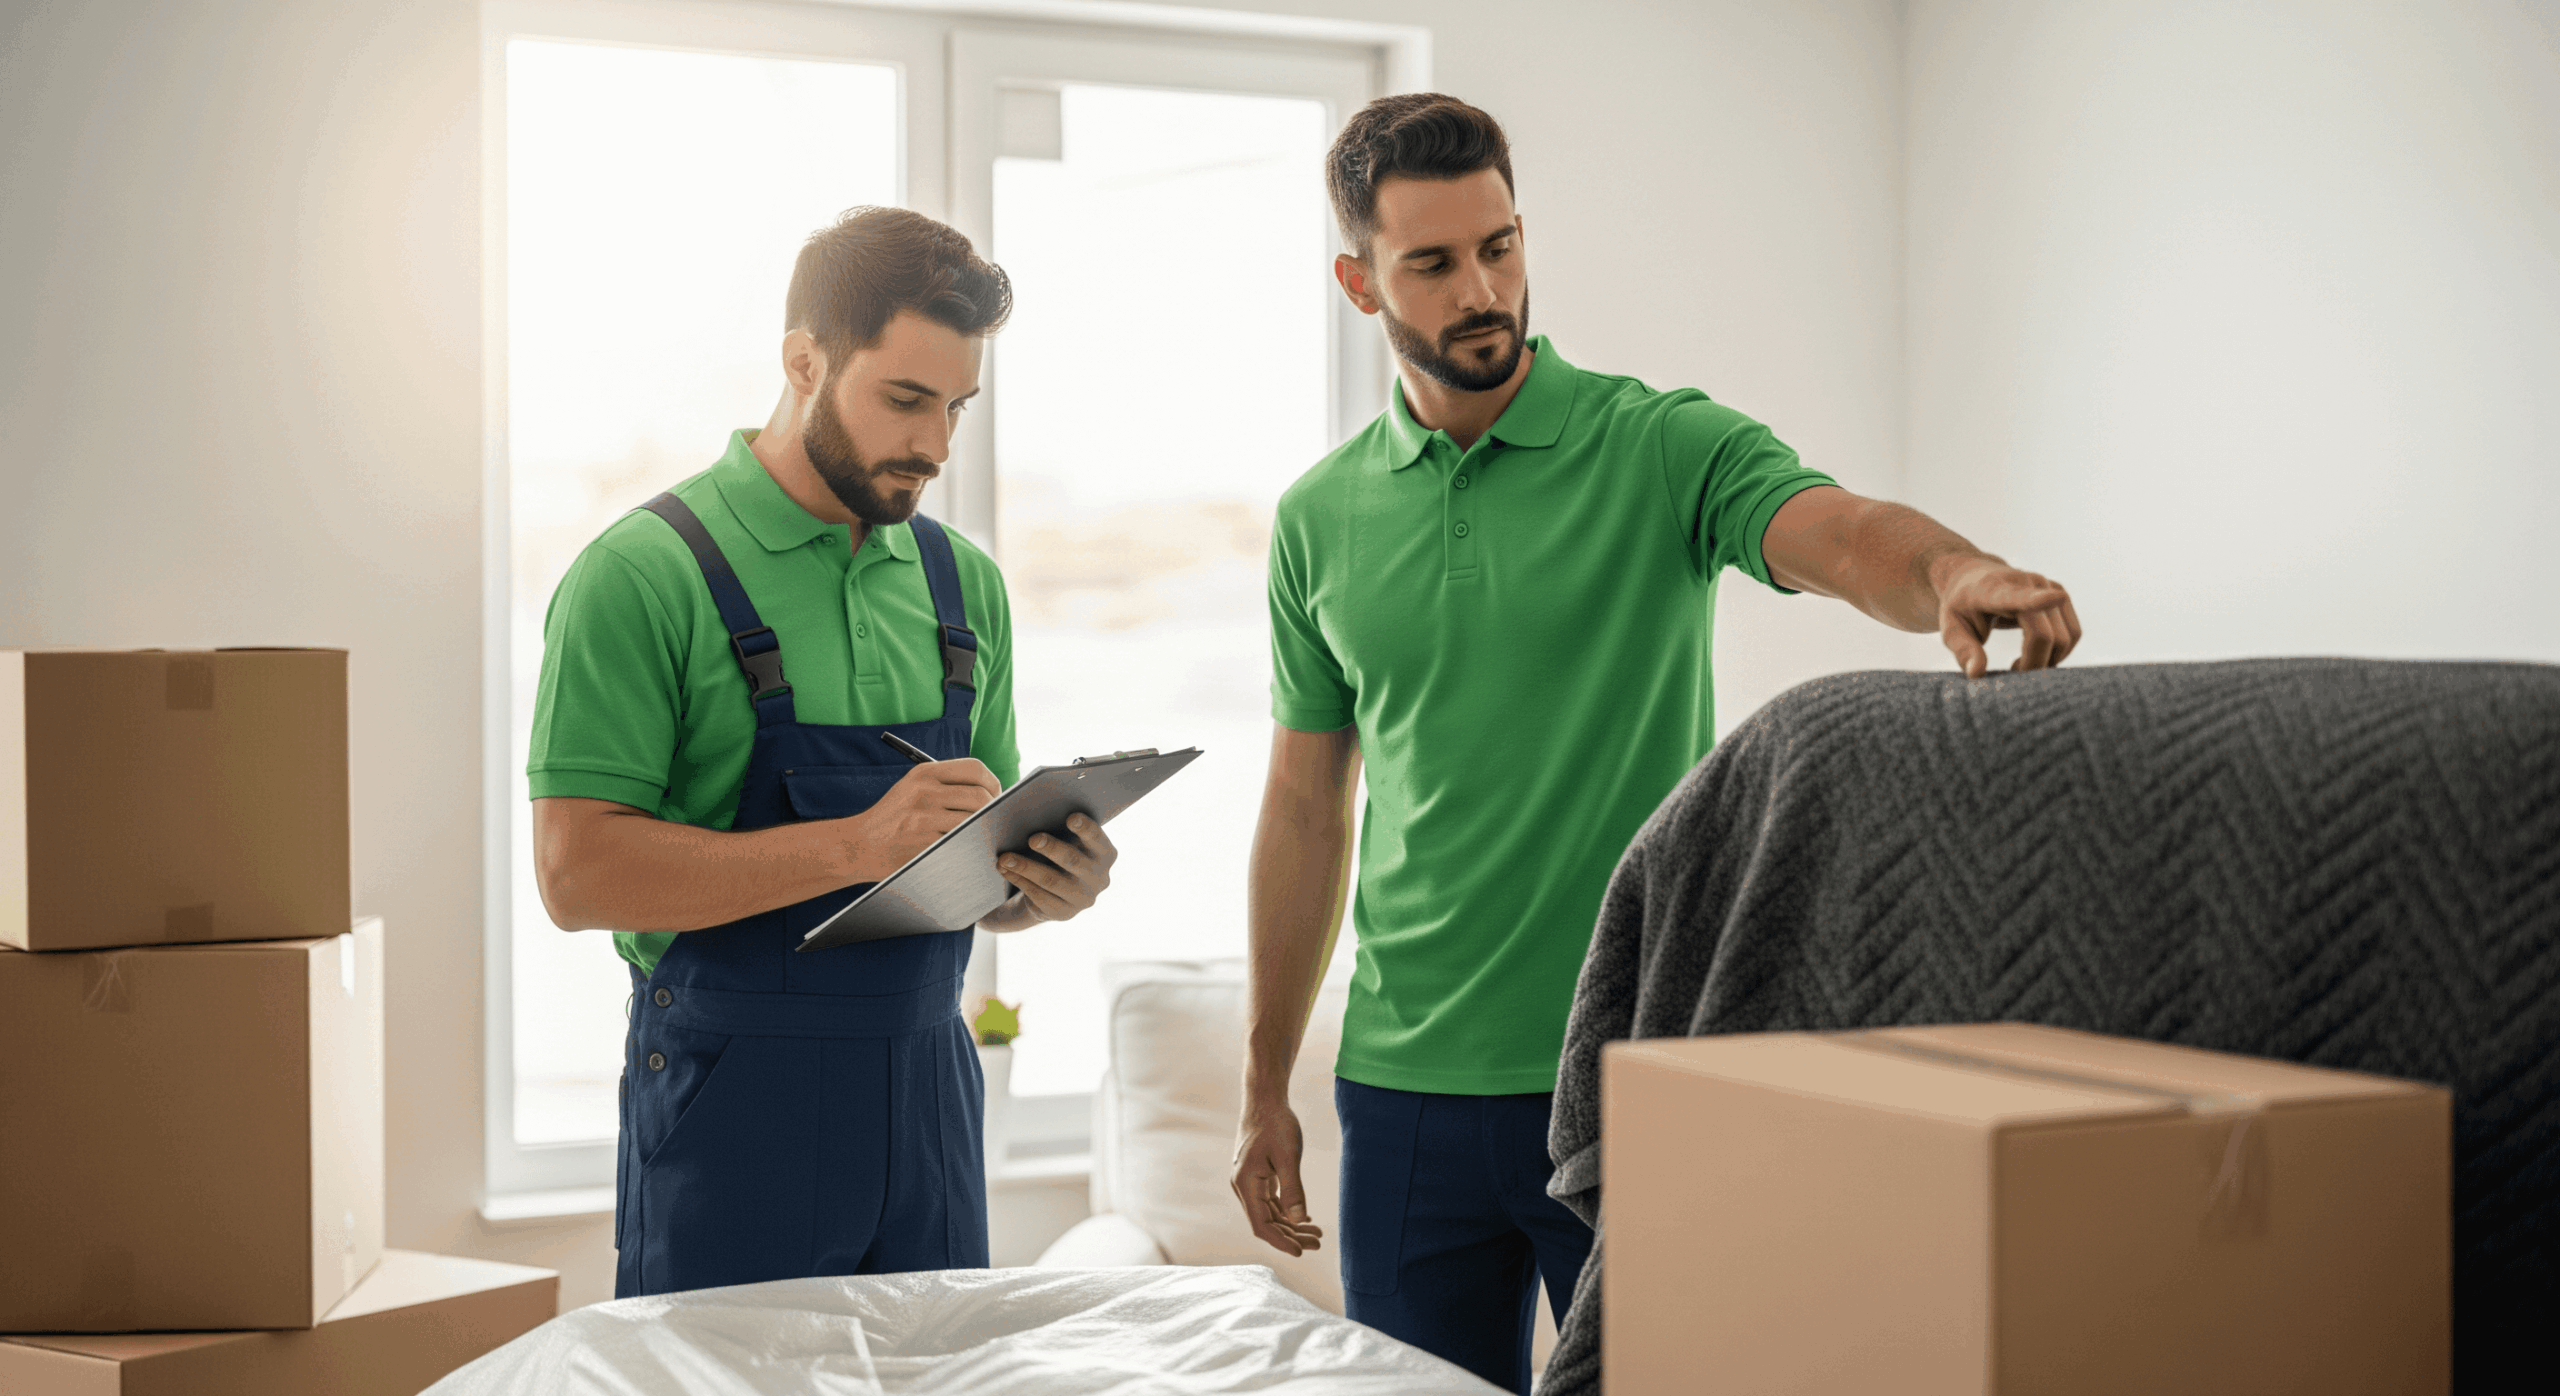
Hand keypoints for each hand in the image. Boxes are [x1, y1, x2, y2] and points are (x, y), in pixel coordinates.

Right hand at [840, 758, 1001, 880]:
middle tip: (993, 820)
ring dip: (983, 830)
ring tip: (982, 835)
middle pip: (980, 796)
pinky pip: (961, 841)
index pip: (974, 769)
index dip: (993, 783)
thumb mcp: (912, 788)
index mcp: (924, 773)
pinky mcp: (925, 843)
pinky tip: (967, 848)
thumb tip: (990, 792)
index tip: (996, 795)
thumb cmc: (891, 818)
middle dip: (993, 810)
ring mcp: (924, 818)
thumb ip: (946, 784)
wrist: (858, 845)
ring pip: (974, 821)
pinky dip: (970, 845)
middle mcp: (925, 791)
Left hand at [986, 814, 1116, 926]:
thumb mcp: (1068, 841)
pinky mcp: (1063, 913)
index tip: (1070, 817)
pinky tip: (1005, 870)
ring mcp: (1082, 899)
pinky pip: (1039, 896)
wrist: (1057, 891)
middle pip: (1073, 861)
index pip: (1098, 839)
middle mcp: (1099, 878)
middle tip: (1032, 838)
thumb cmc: (1061, 853)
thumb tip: (1034, 809)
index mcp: (1105, 854)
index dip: (1086, 828)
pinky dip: (1020, 881)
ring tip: (1005, 857)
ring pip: (1052, 881)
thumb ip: (1061, 828)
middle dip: (1052, 848)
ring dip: (1026, 867)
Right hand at [1231, 1097, 1324, 1256]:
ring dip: (1290, 1225)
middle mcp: (1243, 1186)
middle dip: (1291, 1235)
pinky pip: (1270, 1201)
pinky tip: (1304, 1217)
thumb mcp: (1288, 1157)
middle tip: (1317, 1243)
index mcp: (1246, 1183)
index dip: (1281, 1241)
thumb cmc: (1276, 1124)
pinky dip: (1286, 1211)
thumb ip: (1293, 1190)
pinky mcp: (1256, 1175)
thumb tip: (1298, 1220)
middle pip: (1266, 1222)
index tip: (1302, 1252)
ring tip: (1316, 1234)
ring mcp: (1249, 1181)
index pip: (1261, 1225)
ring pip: (1269, 1213)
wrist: (1264, 1099)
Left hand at [1933, 556, 2081, 677]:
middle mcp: (2027, 583)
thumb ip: (1964, 650)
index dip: (2038, 599)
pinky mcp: (2062, 595)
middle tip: (2011, 673)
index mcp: (1994, 590)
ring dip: (2049, 660)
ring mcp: (2049, 586)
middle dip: (2033, 664)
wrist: (1973, 578)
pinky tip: (2036, 654)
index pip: (2017, 596)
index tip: (2055, 597)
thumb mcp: (1951, 628)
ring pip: (2065, 637)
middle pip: (2044, 635)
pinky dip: (2059, 652)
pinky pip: (2073, 633)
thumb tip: (1976, 674)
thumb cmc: (1961, 606)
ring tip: (2021, 664)